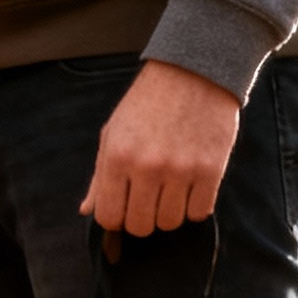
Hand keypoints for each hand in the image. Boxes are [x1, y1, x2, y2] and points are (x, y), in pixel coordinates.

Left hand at [80, 60, 239, 236]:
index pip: (108, 218)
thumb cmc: (147, 104)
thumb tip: (87, 211)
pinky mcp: (211, 169)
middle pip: (140, 226)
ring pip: (170, 223)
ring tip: (171, 188)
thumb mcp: (113, 133)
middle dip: (142, 218)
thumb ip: (99, 176)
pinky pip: (199, 212)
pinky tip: (191, 184)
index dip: (115, 218)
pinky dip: (194, 205)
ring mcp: (180, 169)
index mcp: (116, 157)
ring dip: (169, 212)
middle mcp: (147, 167)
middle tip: (149, 199)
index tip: (124, 207)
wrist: (193, 71)